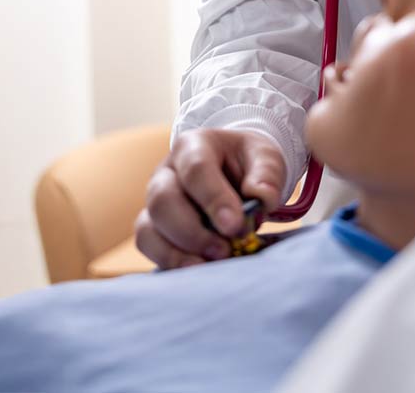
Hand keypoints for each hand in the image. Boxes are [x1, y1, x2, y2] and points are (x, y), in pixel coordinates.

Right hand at [135, 129, 285, 268]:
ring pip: (148, 227)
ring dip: (178, 252)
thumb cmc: (249, 163)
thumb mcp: (266, 157)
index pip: (196, 169)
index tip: (234, 226)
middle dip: (193, 232)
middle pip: (163, 200)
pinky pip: (147, 246)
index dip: (213, 199)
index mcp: (194, 145)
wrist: (236, 172)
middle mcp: (167, 171)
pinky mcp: (153, 226)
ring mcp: (155, 199)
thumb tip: (262, 198)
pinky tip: (198, 269)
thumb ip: (266, 174)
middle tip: (225, 249)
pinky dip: (169, 262)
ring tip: (213, 263)